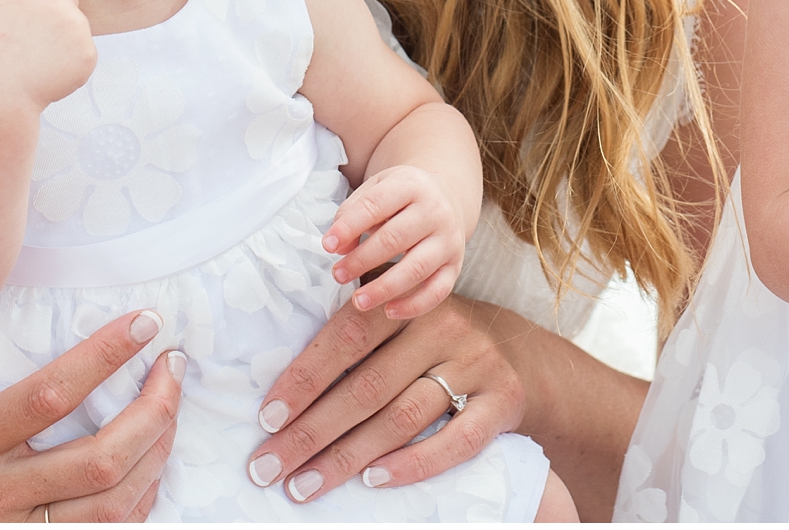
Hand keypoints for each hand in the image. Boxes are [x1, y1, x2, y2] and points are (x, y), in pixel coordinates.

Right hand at [0, 280, 181, 520]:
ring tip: (172, 409)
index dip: (105, 358)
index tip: (145, 322)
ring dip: (156, 457)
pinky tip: (150, 464)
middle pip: (100, 461)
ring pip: (110, 509)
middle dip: (155, 411)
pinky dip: (137, 502)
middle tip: (175, 365)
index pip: (49, 397)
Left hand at [244, 296, 522, 503]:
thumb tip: (277, 358)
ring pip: (403, 417)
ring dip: (348, 457)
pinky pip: (456, 441)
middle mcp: (443, 330)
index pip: (346, 339)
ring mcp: (475, 368)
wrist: (521, 353)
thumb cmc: (437, 340)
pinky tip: (374, 481)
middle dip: (311, 432)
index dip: (304, 379)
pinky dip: (413, 464)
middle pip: (368, 387)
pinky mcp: (502, 404)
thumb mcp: (403, 316)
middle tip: (269, 467)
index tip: (267, 418)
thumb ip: (355, 325)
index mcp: (407, 304)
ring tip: (304, 484)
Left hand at [324, 166, 467, 319]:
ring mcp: (449, 239)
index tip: (327, 245)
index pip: (376, 205)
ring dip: (384, 288)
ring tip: (358, 301)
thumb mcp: (376, 190)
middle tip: (338, 275)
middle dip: (362, 260)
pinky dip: (414, 305)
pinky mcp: (455, 265)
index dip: (350, 226)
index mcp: (411, 185)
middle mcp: (435, 211)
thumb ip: (352, 213)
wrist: (446, 197)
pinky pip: (438, 291)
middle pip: (395, 238)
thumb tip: (340, 249)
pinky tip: (388, 311)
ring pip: (416, 268)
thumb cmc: (400, 198)